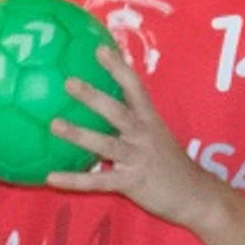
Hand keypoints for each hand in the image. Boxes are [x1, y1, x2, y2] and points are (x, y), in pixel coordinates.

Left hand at [48, 47, 219, 227]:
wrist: (195, 196)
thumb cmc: (170, 165)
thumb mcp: (156, 137)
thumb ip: (133, 124)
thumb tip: (102, 109)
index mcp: (150, 120)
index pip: (135, 87)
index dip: (118, 68)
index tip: (99, 49)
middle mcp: (144, 135)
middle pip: (117, 111)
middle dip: (94, 96)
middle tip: (69, 81)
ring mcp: (138, 158)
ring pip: (105, 144)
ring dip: (79, 134)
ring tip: (54, 124)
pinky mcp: (132, 183)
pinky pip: (98, 181)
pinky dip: (74, 180)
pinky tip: (50, 177)